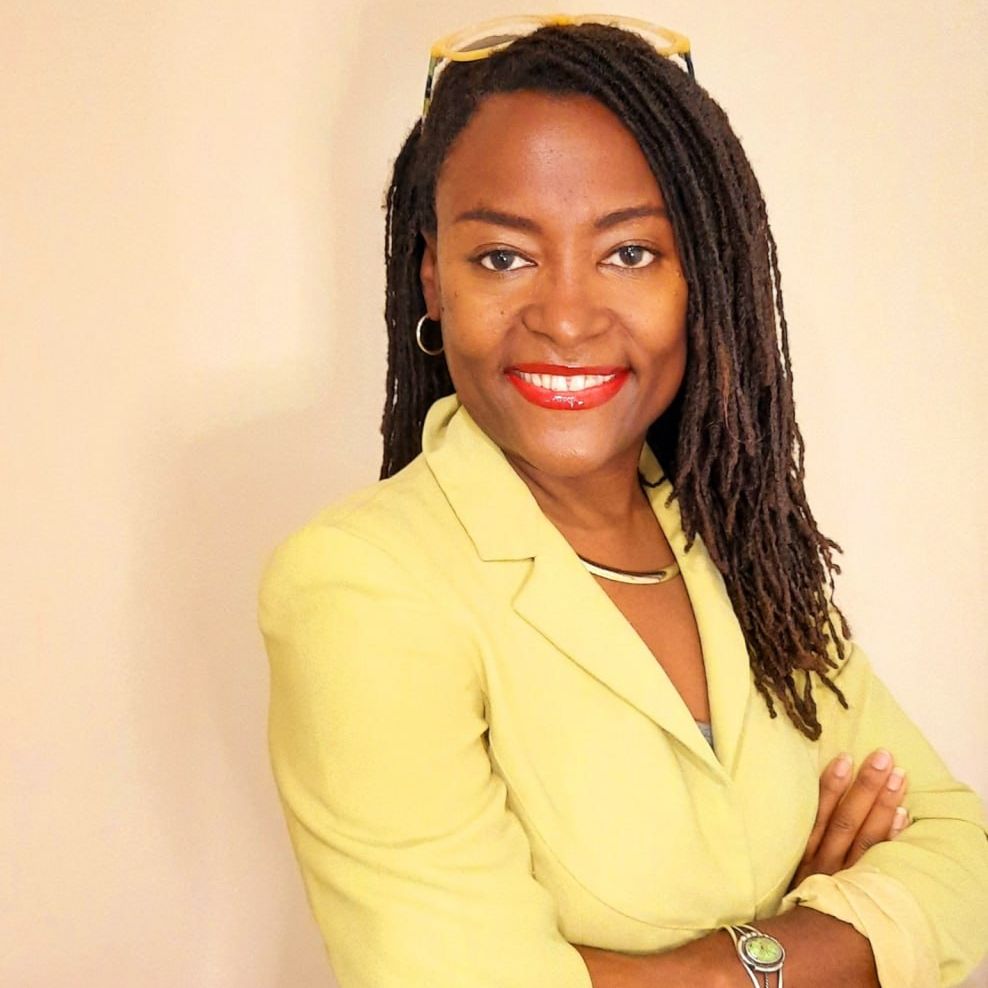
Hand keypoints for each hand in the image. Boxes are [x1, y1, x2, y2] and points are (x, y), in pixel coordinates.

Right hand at [788, 748, 909, 890]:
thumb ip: (793, 838)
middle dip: (866, 787)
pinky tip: (902, 815)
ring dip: (883, 805)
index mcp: (803, 854)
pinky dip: (890, 838)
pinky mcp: (857, 891)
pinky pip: (878, 863)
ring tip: (898, 777)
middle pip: (848, 820)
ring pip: (866, 838)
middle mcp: (824, 863)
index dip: (832, 785)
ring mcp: (843, 878)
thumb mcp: (780, 869)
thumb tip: (797, 800)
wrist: (790, 947)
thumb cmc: (788, 901)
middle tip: (884, 758)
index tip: (845, 757)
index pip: (820, 813)